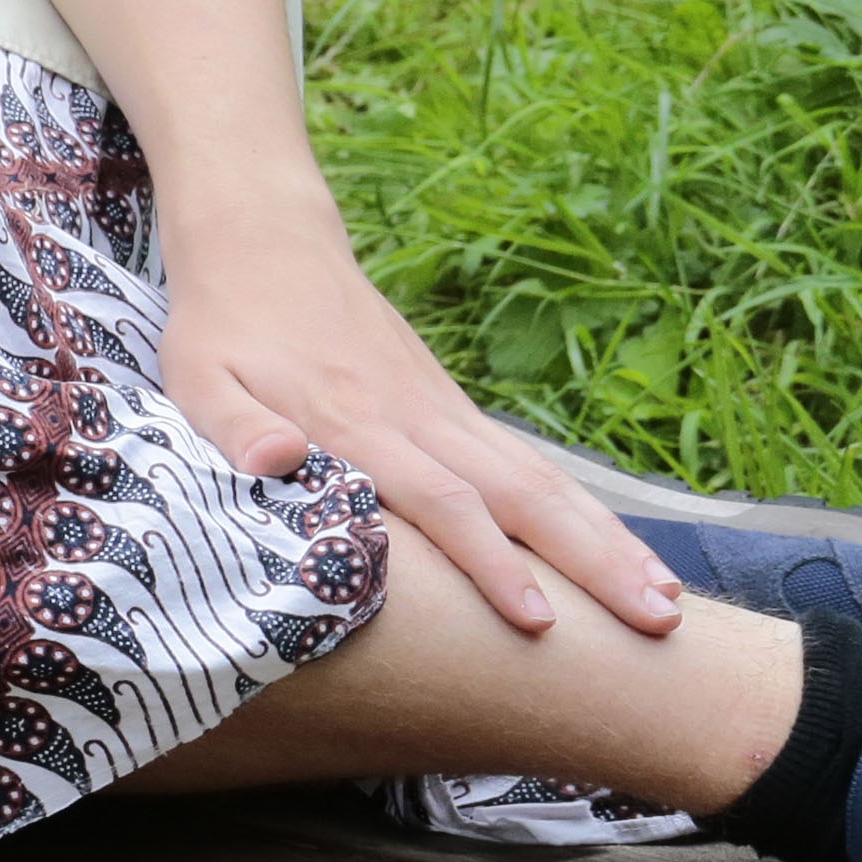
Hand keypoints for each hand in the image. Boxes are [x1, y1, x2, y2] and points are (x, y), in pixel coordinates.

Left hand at [161, 192, 677, 637]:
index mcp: (355, 424)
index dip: (489, 563)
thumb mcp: (196, 375)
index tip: (539, 620)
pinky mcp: (448, 405)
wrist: (264, 240)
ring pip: (539, 481)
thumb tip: (278, 461)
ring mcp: (441, 410)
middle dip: (589, 563)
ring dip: (605, 540)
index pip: (440, 501)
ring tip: (665, 600)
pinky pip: (526, 464)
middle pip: (519, 497)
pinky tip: (618, 550)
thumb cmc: (220, 324)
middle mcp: (415, 418)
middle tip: (658, 622)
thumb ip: (233, 423)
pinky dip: (579, 509)